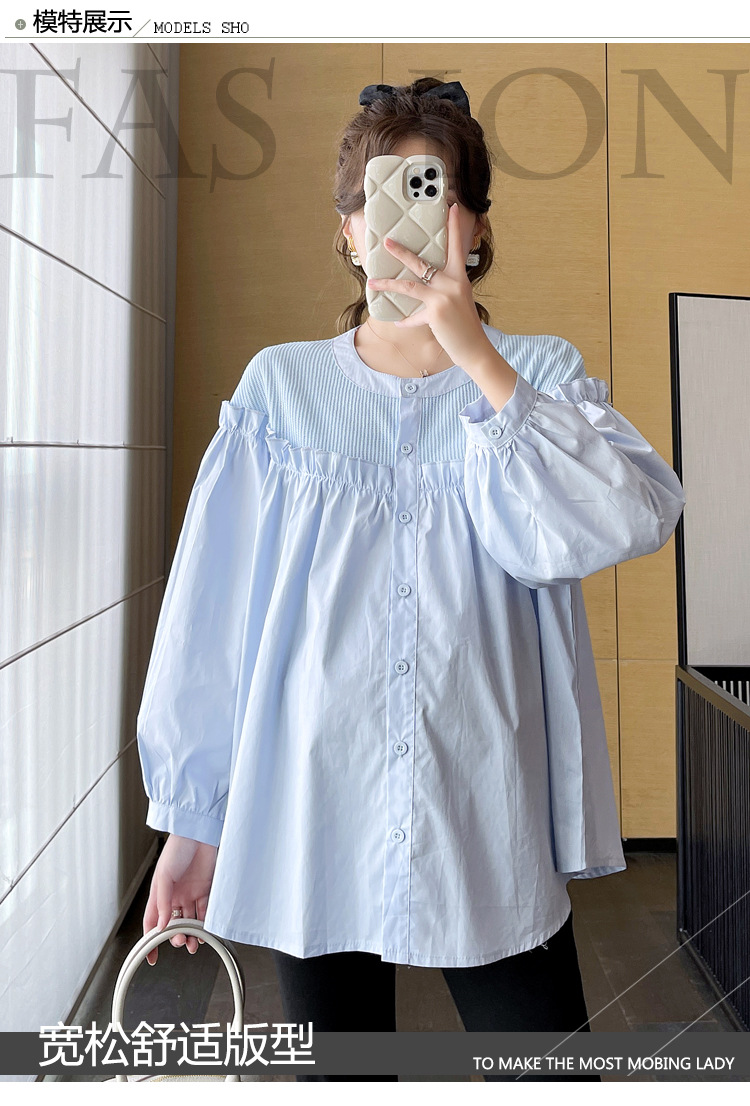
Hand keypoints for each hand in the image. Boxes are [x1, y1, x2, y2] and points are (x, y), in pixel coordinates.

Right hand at [143, 835, 217, 965]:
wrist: (198, 834)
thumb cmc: (177, 849)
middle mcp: (174, 896)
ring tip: (195, 943)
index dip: (150, 941)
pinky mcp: (205, 889)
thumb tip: (161, 926)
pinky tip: (206, 930)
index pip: (152, 923)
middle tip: (182, 942)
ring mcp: (190, 893)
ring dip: (192, 934)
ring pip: (190, 920)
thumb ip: (163, 903)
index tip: (151, 956)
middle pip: (173, 924)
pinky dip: (204, 922)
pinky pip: (204, 911)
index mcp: (159, 894)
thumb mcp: (164, 877)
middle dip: (176, 937)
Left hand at [366, 203, 495, 373]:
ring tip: (371, 282)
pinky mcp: (435, 313)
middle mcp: (453, 283)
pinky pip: (413, 316)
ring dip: (387, 284)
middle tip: (386, 241)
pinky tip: (397, 322)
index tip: (452, 207)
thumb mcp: (458, 301)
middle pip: (421, 263)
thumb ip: (442, 290)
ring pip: (408, 286)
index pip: (457, 246)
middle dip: (401, 252)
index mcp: (460, 277)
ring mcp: (443, 297)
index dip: (454, 226)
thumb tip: (422, 286)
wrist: (474, 347)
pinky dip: (405, 321)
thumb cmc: (464, 325)